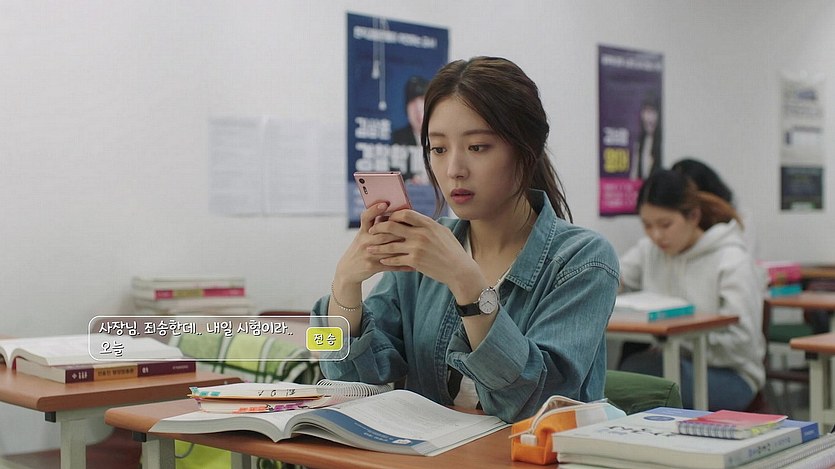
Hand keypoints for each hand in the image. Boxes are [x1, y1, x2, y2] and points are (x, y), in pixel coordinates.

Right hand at [334, 203, 415, 286]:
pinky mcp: (372, 266)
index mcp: (363, 232)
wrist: (348, 271)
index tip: (385, 203)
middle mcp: (364, 241)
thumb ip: (375, 226)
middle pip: (383, 232)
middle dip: (399, 229)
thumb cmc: (361, 249)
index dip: (374, 209)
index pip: (366, 217)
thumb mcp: (363, 236)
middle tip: (414, 226)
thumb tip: (393, 213)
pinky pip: (391, 265)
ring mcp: (368, 254)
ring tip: (419, 244)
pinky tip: (414, 265)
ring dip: (405, 247)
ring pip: (389, 248)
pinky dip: (403, 265)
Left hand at [367, 209, 484, 299]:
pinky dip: (387, 260)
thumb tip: (415, 218)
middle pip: (392, 226)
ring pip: (390, 244)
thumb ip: (427, 224)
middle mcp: (421, 234)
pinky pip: (395, 260)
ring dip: (377, 246)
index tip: (385, 218)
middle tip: (371, 231)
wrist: (459, 270)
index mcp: (428, 224)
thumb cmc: (452, 250)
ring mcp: (417, 248)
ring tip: (369, 248)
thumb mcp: (442, 232)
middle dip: (378, 228)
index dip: (392, 214)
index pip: (405, 213)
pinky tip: (381, 260)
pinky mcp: (415, 262)